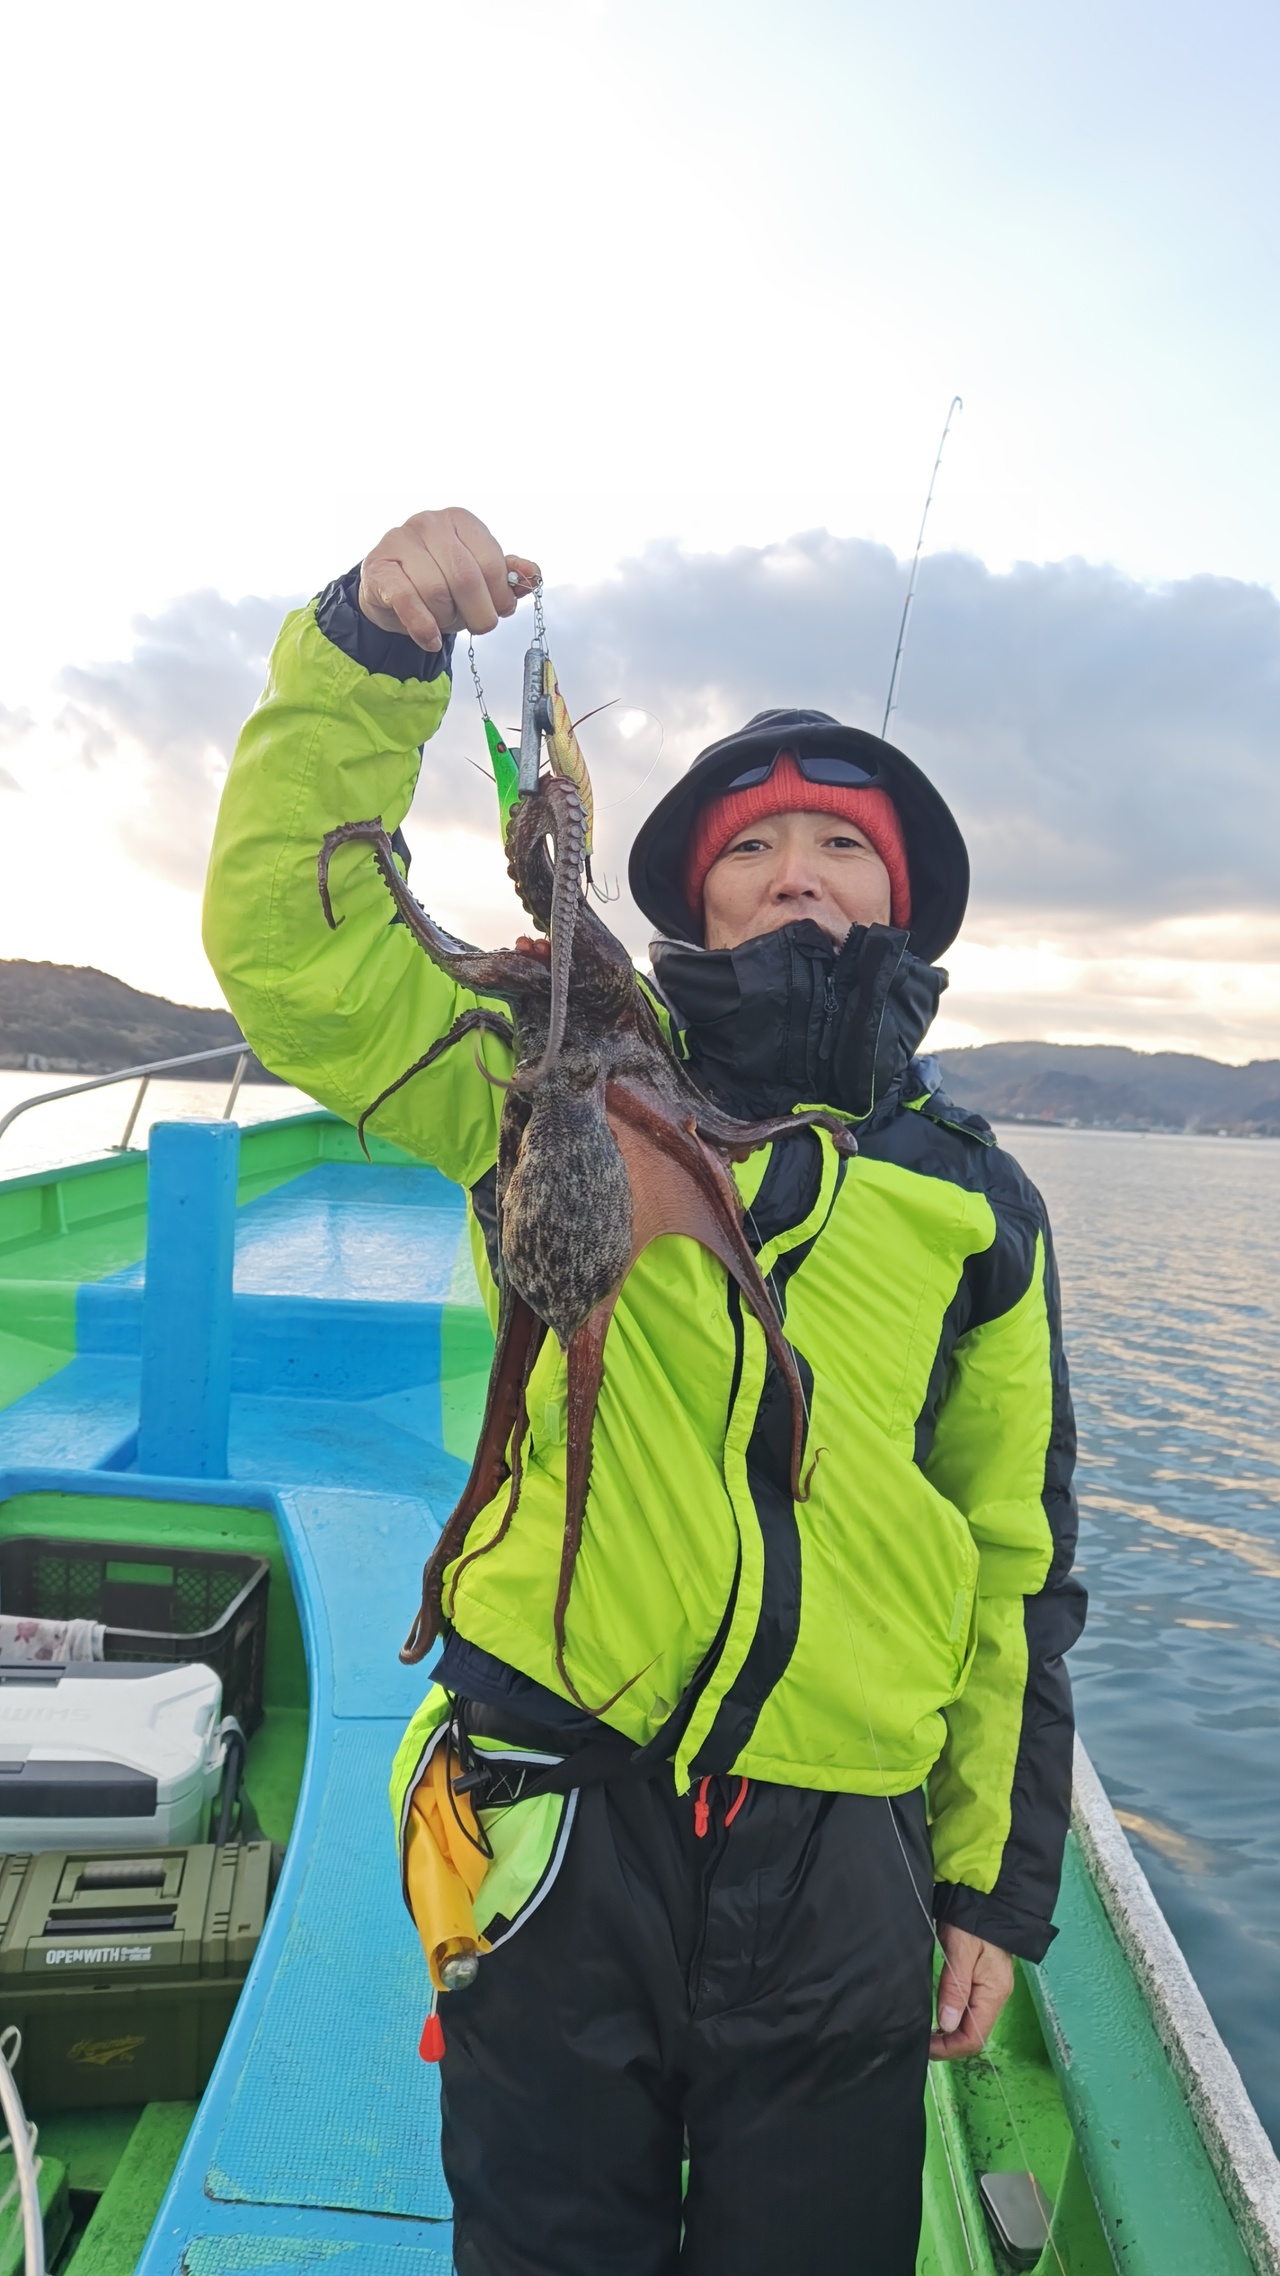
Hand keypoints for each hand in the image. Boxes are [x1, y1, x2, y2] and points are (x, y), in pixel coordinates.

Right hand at [358, 507, 540, 653]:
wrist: (391, 593)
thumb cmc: (440, 583)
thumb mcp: (479, 578)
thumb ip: (507, 576)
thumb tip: (532, 574)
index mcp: (461, 521)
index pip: (491, 562)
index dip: (500, 596)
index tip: (499, 611)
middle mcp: (430, 523)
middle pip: (465, 578)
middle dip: (477, 613)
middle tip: (477, 624)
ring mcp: (400, 541)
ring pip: (436, 592)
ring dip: (446, 618)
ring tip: (444, 619)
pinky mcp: (378, 567)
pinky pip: (407, 601)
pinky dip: (423, 627)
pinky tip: (429, 638)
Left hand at [929, 1923, 1013, 2060]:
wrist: (985, 1896)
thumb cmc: (972, 1921)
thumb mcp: (960, 1952)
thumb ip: (955, 1989)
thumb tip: (948, 2025)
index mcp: (994, 1993)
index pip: (975, 2037)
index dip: (950, 2048)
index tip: (925, 2046)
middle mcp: (996, 1996)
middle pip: (974, 2034)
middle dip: (949, 2044)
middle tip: (922, 2042)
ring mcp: (991, 1988)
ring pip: (972, 2024)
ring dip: (951, 2033)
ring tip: (928, 2033)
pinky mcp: (984, 1980)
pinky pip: (971, 2009)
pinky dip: (955, 2019)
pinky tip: (940, 2017)